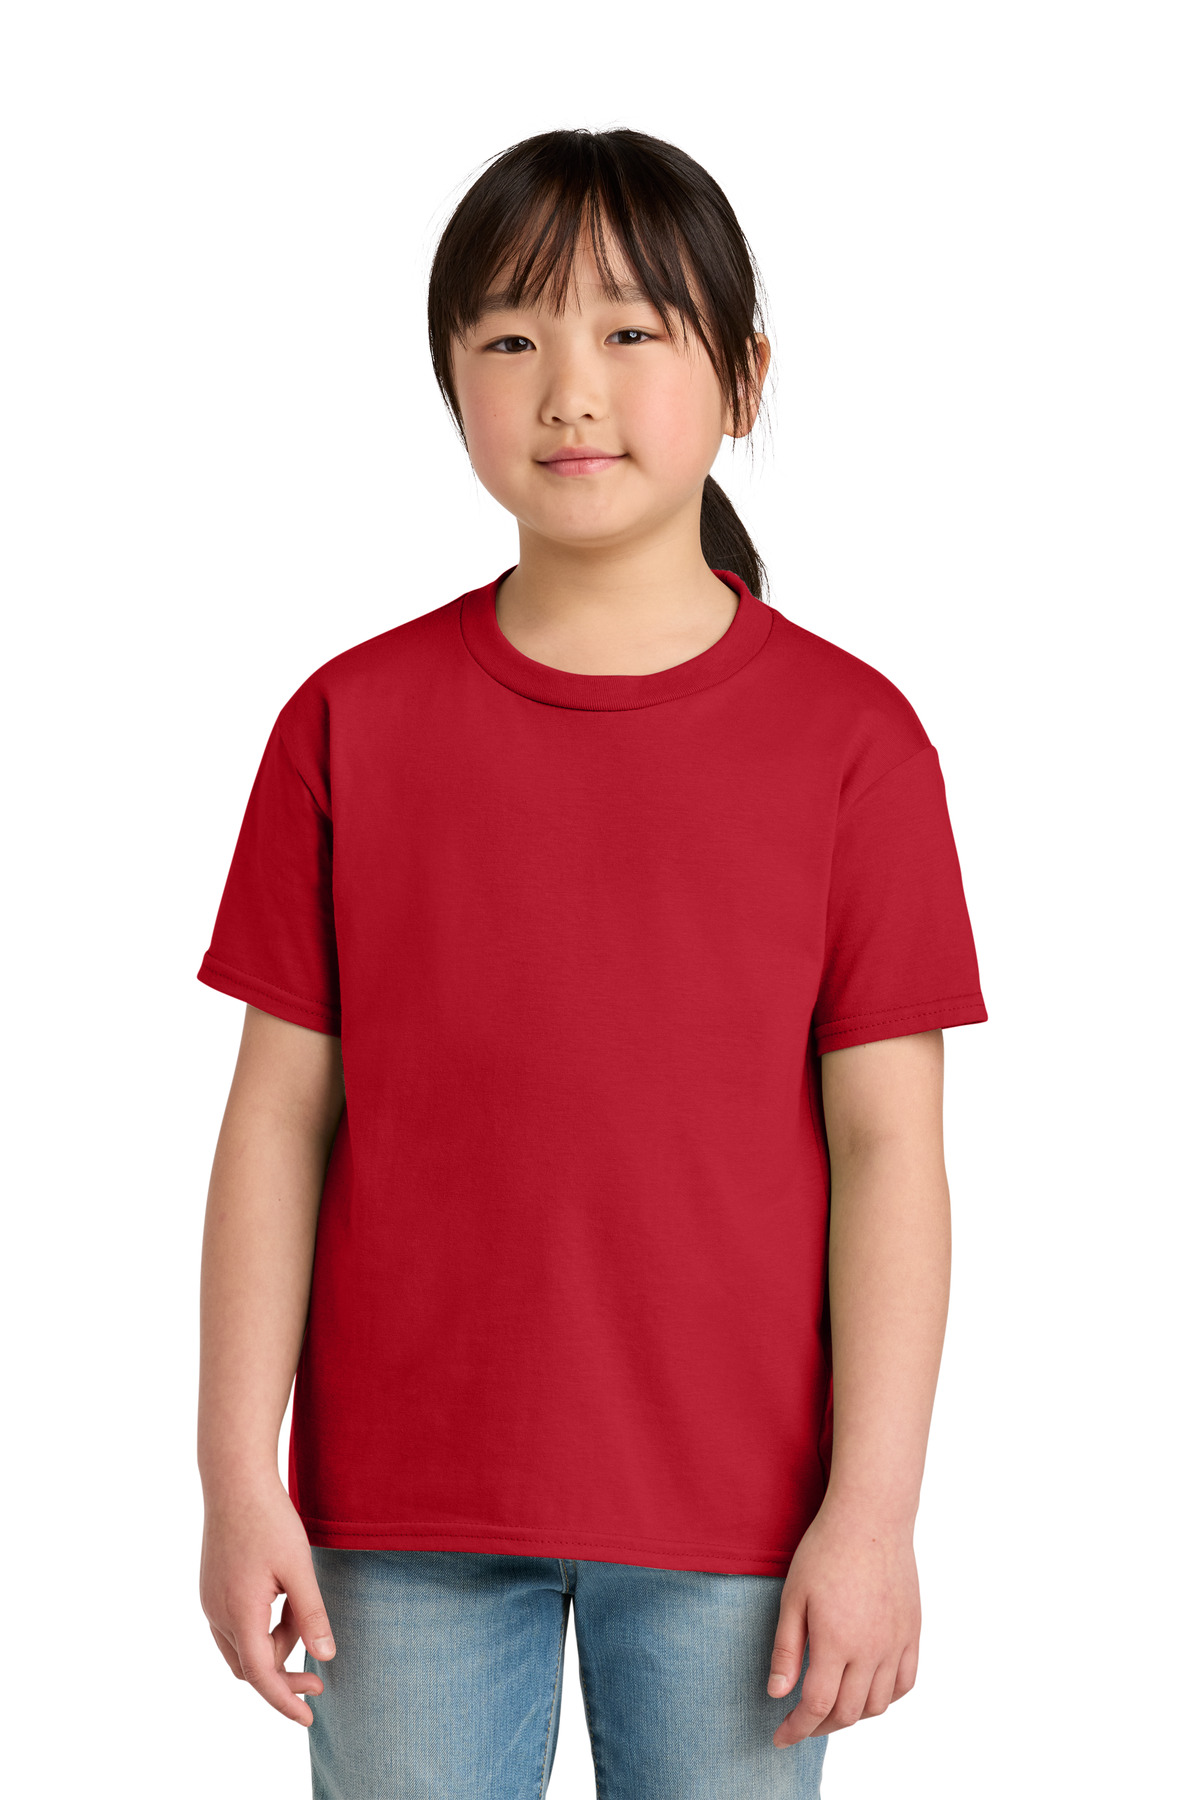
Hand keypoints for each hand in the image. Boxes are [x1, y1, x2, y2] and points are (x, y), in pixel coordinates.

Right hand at [200, 1477, 335, 1725]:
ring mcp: (211, 1601)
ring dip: (274, 1646)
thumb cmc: (269, 1519)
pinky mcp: (212, 1589)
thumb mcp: (298, 1567)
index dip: (285, 1701)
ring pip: (243, 1647)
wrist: (234, 1480)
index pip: (261, 1676)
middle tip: (319, 1677)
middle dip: (284, 1676)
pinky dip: (261, 1629)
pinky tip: (283, 1604)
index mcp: (240, 1613)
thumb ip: (311, 1614)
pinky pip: (236, 1627)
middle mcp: (218, 1614)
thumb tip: (326, 1657)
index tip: (308, 1718)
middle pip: (251, 1667)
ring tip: (303, 1611)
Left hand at [767, 1503, 919, 1745]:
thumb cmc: (825, 1550)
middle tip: (800, 1723)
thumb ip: (786, 1650)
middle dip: (820, 1727)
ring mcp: (896, 1643)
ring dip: (853, 1716)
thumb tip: (777, 1695)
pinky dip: (886, 1698)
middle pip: (848, 1712)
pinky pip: (905, 1682)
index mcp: (837, 1642)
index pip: (817, 1706)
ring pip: (878, 1704)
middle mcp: (871, 1650)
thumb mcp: (793, 1597)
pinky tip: (868, 1692)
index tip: (779, 1737)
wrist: (870, 1518)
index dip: (796, 1729)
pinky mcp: (912, 1632)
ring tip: (831, 1708)